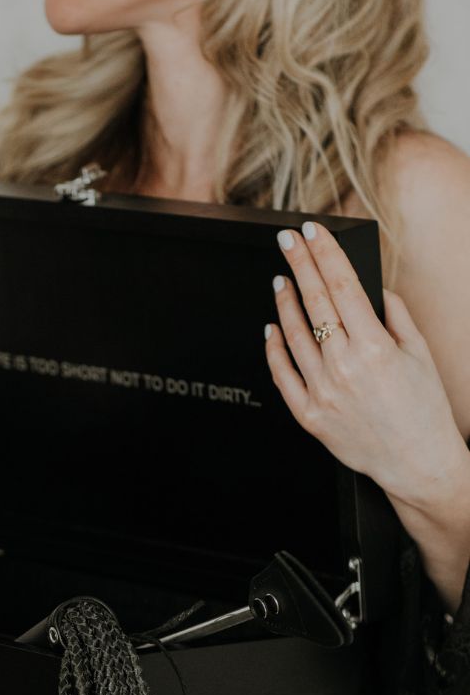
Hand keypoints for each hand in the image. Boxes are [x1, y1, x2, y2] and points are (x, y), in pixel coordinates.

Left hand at [264, 220, 469, 512]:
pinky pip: (282, 375)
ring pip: (293, 336)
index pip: (342, 286)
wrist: (416, 462)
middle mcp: (344, 366)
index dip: (324, 253)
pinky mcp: (308, 414)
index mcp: (375, 346)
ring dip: (284, 303)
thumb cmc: (423, 408)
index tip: (311, 231)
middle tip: (286, 239)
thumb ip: (394, 315)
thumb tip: (370, 285)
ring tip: (280, 279)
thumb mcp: (420, 353)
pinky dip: (273, 348)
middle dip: (299, 264)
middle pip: (314, 303)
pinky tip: (271, 327)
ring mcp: (322, 391)